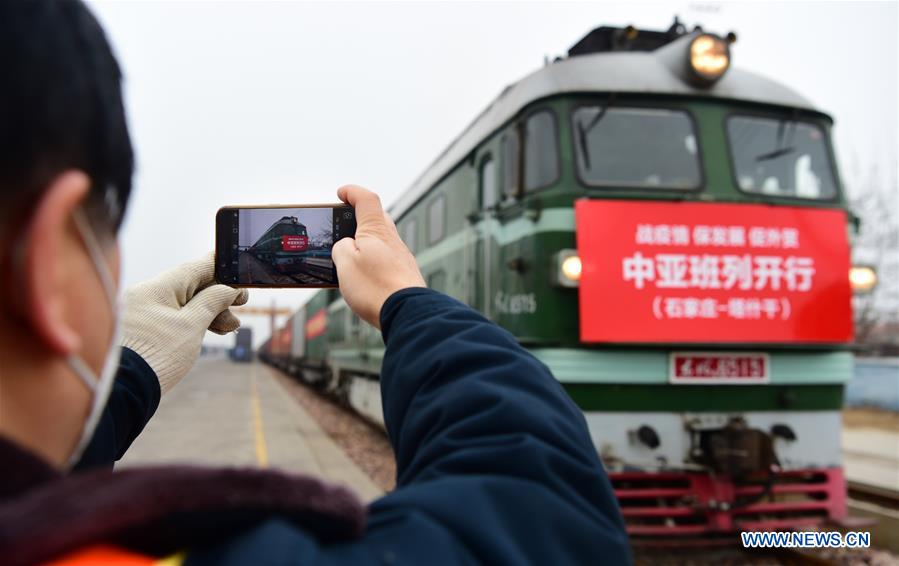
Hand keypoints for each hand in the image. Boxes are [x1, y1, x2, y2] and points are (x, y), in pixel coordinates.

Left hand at [121, 253, 248, 393]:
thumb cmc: (156, 357)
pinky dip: (193, 322)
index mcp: (156, 288)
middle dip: (219, 297)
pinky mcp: (143, 329)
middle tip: (241, 304)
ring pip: (183, 303)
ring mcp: (142, 312)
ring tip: (229, 327)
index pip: (194, 267)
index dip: (221, 267)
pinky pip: (172, 317)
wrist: (124, 391)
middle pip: (191, 286)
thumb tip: (227, 288)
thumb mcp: (191, 327)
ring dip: (209, 312)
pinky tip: (211, 330)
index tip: (238, 271)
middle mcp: (146, 295)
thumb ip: (212, 302)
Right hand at [332, 185, 424, 327]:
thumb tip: (347, 247)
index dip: (353, 192)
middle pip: (377, 218)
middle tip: (344, 223)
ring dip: (367, 241)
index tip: (341, 193)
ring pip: (382, 240)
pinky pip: (387, 259)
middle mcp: (392, 240)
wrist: (407, 313)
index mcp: (376, 230)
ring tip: (350, 254)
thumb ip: (341, 248)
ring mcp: (401, 257)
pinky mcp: (404, 275)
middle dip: (360, 216)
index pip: (366, 200)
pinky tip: (365, 273)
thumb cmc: (375, 287)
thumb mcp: (345, 263)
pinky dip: (374, 259)